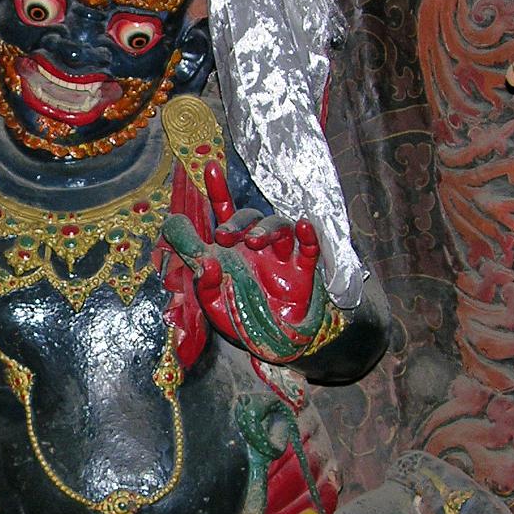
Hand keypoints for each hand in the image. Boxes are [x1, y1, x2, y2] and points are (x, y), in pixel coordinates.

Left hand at [194, 160, 319, 329]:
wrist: (268, 345)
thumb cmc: (238, 317)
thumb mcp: (212, 301)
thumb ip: (203, 280)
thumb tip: (204, 262)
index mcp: (232, 248)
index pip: (224, 213)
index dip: (218, 190)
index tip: (210, 167)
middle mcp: (256, 245)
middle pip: (251, 217)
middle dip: (237, 223)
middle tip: (223, 238)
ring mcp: (281, 256)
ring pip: (279, 226)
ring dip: (266, 229)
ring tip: (254, 242)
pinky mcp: (303, 272)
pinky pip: (309, 248)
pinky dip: (309, 235)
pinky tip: (304, 224)